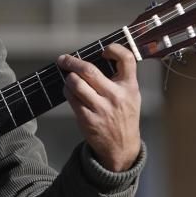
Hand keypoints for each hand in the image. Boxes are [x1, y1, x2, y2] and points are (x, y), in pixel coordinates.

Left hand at [57, 44, 141, 171]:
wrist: (121, 147)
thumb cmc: (124, 116)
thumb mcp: (131, 96)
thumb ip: (120, 78)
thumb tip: (97, 58)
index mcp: (129, 87)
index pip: (127, 59)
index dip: (114, 49)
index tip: (104, 51)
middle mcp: (116, 96)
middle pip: (89, 70)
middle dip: (72, 62)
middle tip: (63, 59)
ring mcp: (101, 108)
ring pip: (76, 83)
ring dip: (68, 77)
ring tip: (68, 77)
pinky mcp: (87, 118)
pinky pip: (71, 98)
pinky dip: (67, 91)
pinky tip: (69, 91)